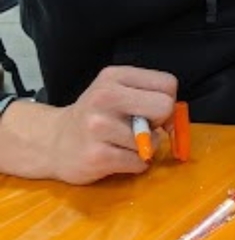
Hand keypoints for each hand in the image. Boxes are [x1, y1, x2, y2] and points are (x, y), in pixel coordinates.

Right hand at [44, 65, 176, 183]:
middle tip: (140, 126)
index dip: (166, 100)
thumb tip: (176, 120)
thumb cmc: (96, 115)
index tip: (150, 110)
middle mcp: (104, 97)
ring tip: (121, 142)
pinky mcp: (96, 157)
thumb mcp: (119, 92)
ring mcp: (98, 127)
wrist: (53, 142)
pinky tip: (117, 156)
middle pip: (164, 106)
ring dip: (144, 147)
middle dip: (159, 121)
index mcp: (115, 76)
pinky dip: (136, 163)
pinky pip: (139, 162)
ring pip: (152, 140)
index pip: (168, 83)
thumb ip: (150, 96)